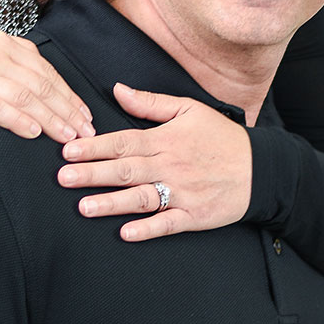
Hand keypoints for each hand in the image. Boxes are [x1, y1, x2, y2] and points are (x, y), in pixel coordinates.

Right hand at [0, 27, 93, 143]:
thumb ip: (7, 58)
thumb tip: (38, 77)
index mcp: (1, 41)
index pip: (45, 69)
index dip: (68, 93)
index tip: (84, 113)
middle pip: (41, 84)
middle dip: (68, 110)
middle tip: (87, 132)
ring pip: (26, 96)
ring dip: (51, 119)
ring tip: (69, 137)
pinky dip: (18, 120)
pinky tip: (34, 133)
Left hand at [57, 83, 250, 240]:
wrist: (260, 169)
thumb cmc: (222, 138)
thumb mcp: (189, 109)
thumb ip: (151, 103)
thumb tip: (117, 90)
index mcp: (165, 140)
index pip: (123, 142)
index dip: (94, 146)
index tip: (68, 150)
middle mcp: (170, 166)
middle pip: (125, 170)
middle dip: (92, 174)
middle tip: (63, 178)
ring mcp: (182, 192)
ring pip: (141, 198)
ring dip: (112, 203)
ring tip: (84, 207)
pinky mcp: (194, 215)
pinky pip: (168, 223)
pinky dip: (148, 229)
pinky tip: (126, 233)